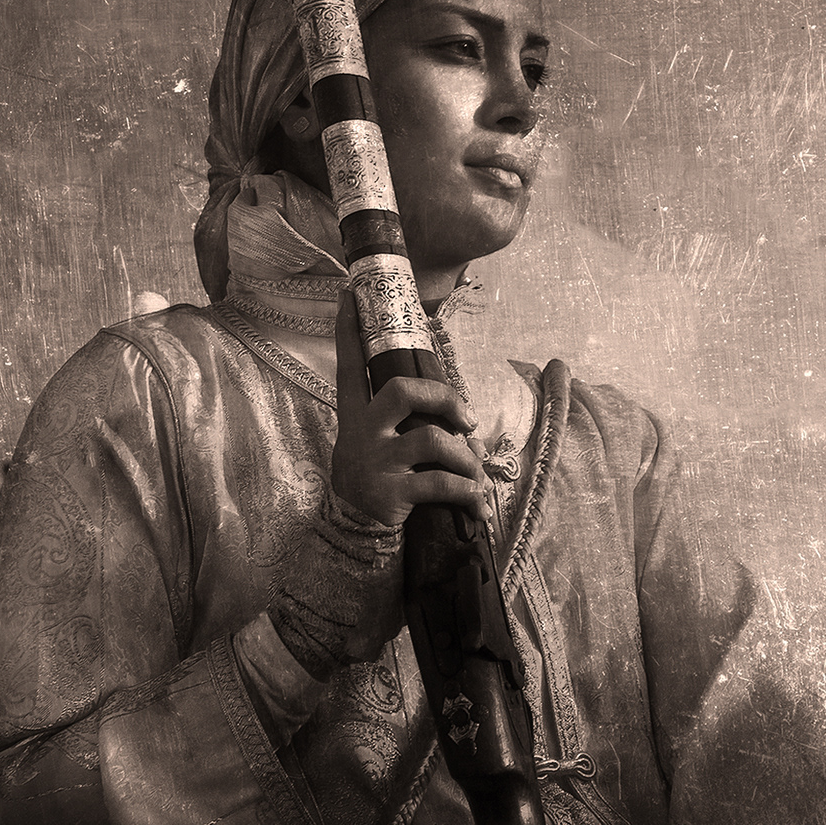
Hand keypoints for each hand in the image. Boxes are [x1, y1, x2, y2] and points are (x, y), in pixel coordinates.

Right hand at [331, 291, 487, 527]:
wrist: (355, 528)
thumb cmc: (378, 477)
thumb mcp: (379, 445)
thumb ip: (412, 427)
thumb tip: (471, 430)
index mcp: (358, 416)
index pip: (350, 366)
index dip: (348, 331)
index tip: (349, 296)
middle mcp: (364, 434)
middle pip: (402, 390)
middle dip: (444, 397)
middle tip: (466, 418)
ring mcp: (377, 463)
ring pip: (432, 440)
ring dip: (466, 457)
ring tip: (475, 472)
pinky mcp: (391, 492)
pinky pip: (442, 483)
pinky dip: (468, 491)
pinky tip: (476, 503)